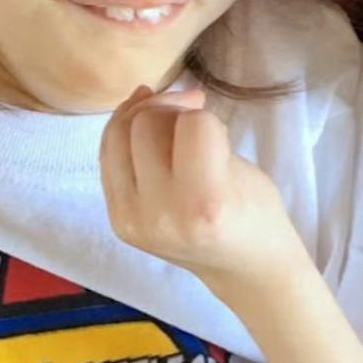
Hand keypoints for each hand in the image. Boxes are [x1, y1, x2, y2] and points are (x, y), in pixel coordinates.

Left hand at [99, 85, 306, 295]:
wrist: (244, 270)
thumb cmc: (255, 212)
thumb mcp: (240, 166)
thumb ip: (197, 131)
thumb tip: (146, 92)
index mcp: (205, 203)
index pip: (193, 123)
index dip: (206, 116)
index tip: (219, 131)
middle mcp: (160, 215)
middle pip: (146, 123)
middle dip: (170, 109)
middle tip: (193, 118)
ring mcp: (132, 220)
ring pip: (117, 134)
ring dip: (144, 118)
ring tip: (169, 123)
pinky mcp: (118, 221)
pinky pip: (107, 157)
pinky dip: (125, 136)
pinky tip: (147, 133)